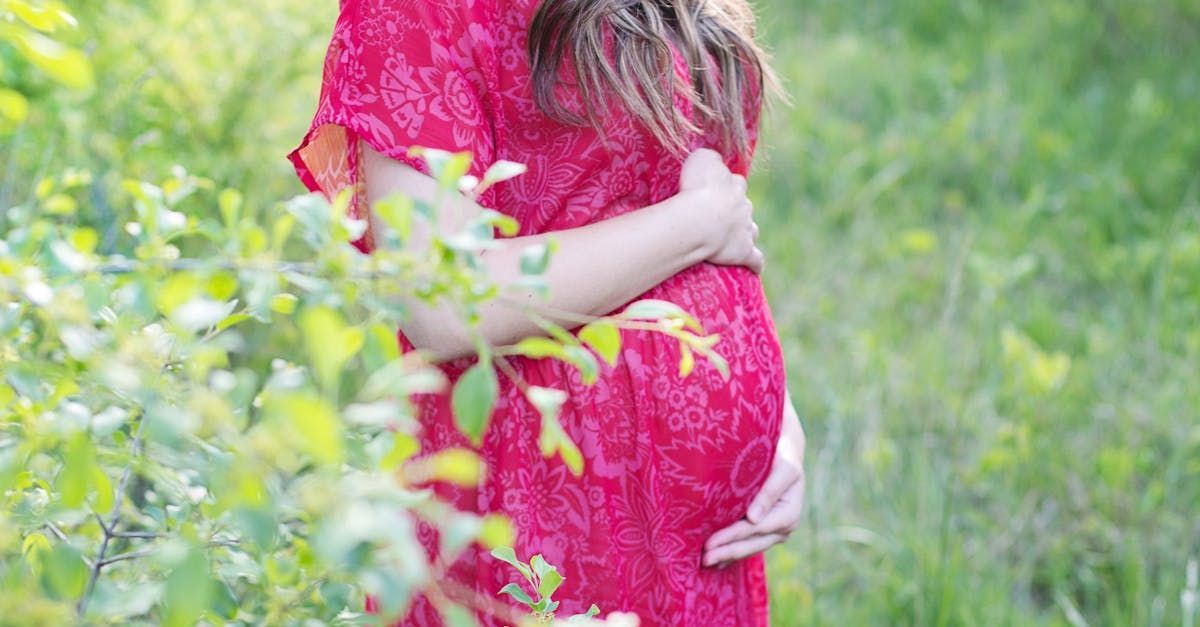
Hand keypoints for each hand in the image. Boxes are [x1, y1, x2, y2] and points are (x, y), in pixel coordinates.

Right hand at [678, 148, 763, 273]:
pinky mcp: (743, 252)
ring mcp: (746, 229)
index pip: (735, 182)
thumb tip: (716, 161)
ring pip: (751, 229)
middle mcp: (745, 206)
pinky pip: (755, 258)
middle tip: (715, 216)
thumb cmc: (696, 188)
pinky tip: (754, 267)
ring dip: (744, 231)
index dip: (725, 186)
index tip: (713, 191)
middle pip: (744, 206)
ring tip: (730, 237)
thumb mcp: (701, 159)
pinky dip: (755, 262)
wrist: (699, 220)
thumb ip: (711, 157)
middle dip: (735, 210)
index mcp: (735, 185)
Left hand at [702, 396, 805, 567]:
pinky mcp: (766, 530)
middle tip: (703, 559)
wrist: (785, 452)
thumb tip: (753, 518)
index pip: (753, 529)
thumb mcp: (783, 468)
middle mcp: (783, 527)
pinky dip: (732, 553)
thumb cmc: (781, 455)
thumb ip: (770, 491)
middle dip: (726, 552)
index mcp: (788, 513)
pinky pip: (749, 545)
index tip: (709, 544)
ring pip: (749, 548)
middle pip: (751, 544)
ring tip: (705, 562)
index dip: (731, 537)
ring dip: (727, 556)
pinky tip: (717, 560)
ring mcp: (774, 532)